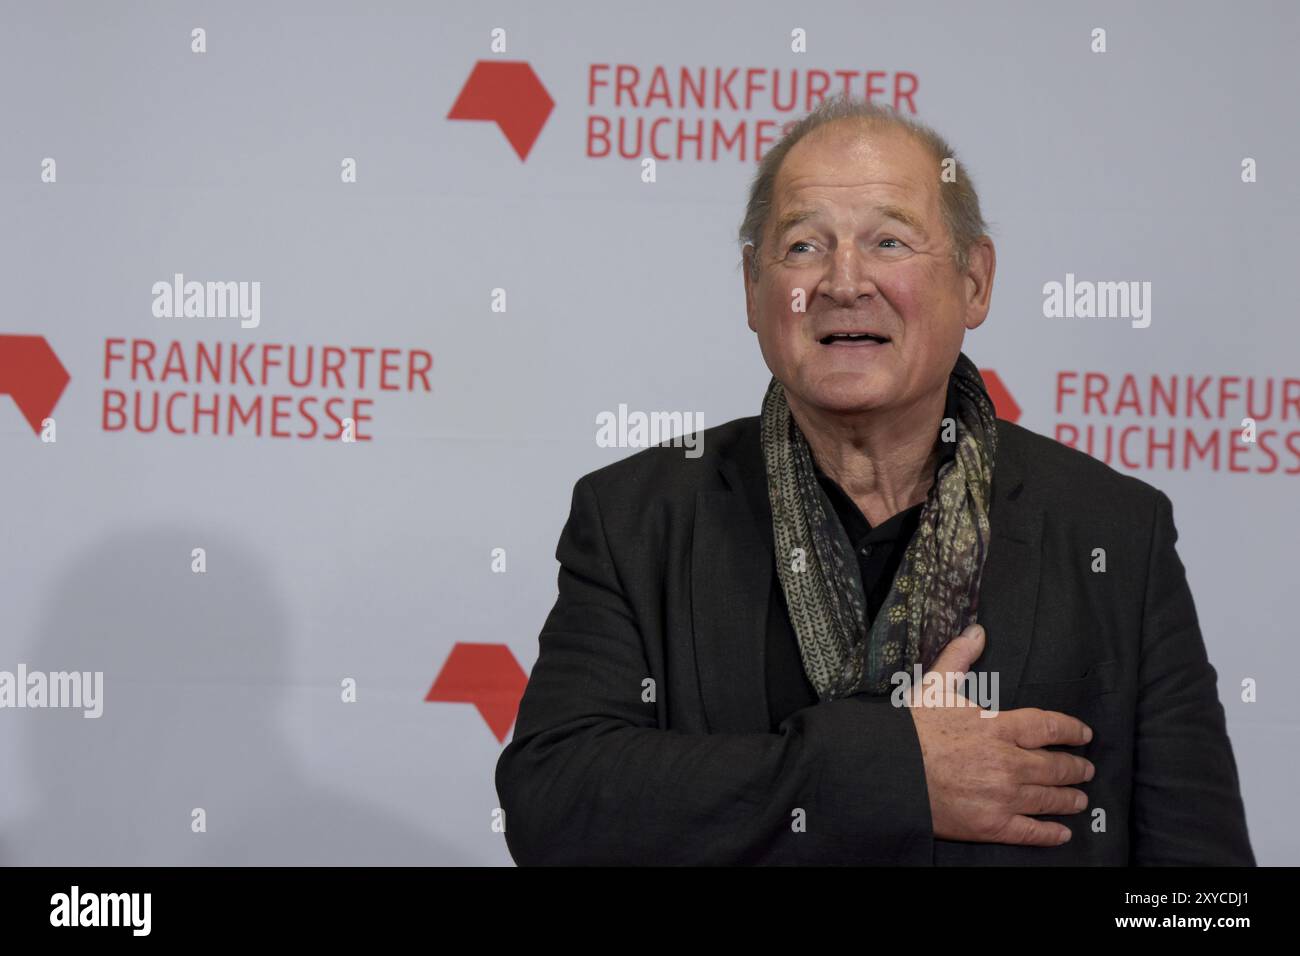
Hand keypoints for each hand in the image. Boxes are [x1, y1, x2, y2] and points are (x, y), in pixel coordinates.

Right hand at [906, 624, 1094, 845]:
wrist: (888, 771)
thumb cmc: (911, 730)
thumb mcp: (935, 686)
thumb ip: (959, 658)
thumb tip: (978, 631)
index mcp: (997, 726)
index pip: (1048, 726)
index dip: (1072, 730)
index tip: (1084, 734)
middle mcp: (1008, 762)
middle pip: (1056, 766)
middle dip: (1075, 768)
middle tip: (1087, 770)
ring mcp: (1002, 796)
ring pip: (1049, 798)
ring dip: (1069, 799)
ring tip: (1080, 800)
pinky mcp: (991, 825)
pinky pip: (1031, 832)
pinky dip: (1050, 833)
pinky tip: (1062, 833)